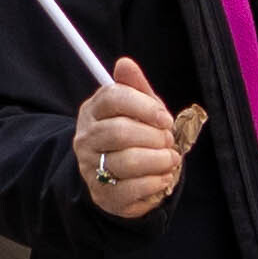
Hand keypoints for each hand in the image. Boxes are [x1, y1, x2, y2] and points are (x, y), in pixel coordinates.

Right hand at [72, 58, 208, 221]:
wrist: (120, 177)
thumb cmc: (133, 135)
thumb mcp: (137, 108)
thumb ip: (135, 87)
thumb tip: (125, 63)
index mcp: (93, 111)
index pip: (113, 98)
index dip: (145, 106)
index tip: (166, 118)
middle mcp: (86, 138)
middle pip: (120, 132)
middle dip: (154, 136)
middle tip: (169, 140)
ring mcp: (91, 168)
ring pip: (127, 161)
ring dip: (159, 160)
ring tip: (171, 159)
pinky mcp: (103, 195)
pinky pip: (131, 189)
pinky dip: (155, 182)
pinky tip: (163, 177)